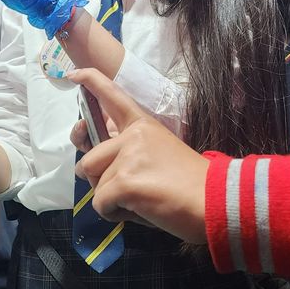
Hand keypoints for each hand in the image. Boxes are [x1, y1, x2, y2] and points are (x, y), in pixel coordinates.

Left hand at [69, 69, 207, 243]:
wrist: (215, 201)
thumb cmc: (192, 183)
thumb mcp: (160, 152)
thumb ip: (129, 151)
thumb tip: (96, 166)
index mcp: (142, 125)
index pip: (112, 95)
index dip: (91, 81)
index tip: (73, 74)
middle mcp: (132, 135)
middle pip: (88, 160)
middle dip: (98, 181)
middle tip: (125, 191)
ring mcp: (127, 157)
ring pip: (95, 185)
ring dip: (111, 199)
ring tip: (141, 201)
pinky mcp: (124, 182)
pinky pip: (101, 204)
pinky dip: (114, 214)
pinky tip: (140, 211)